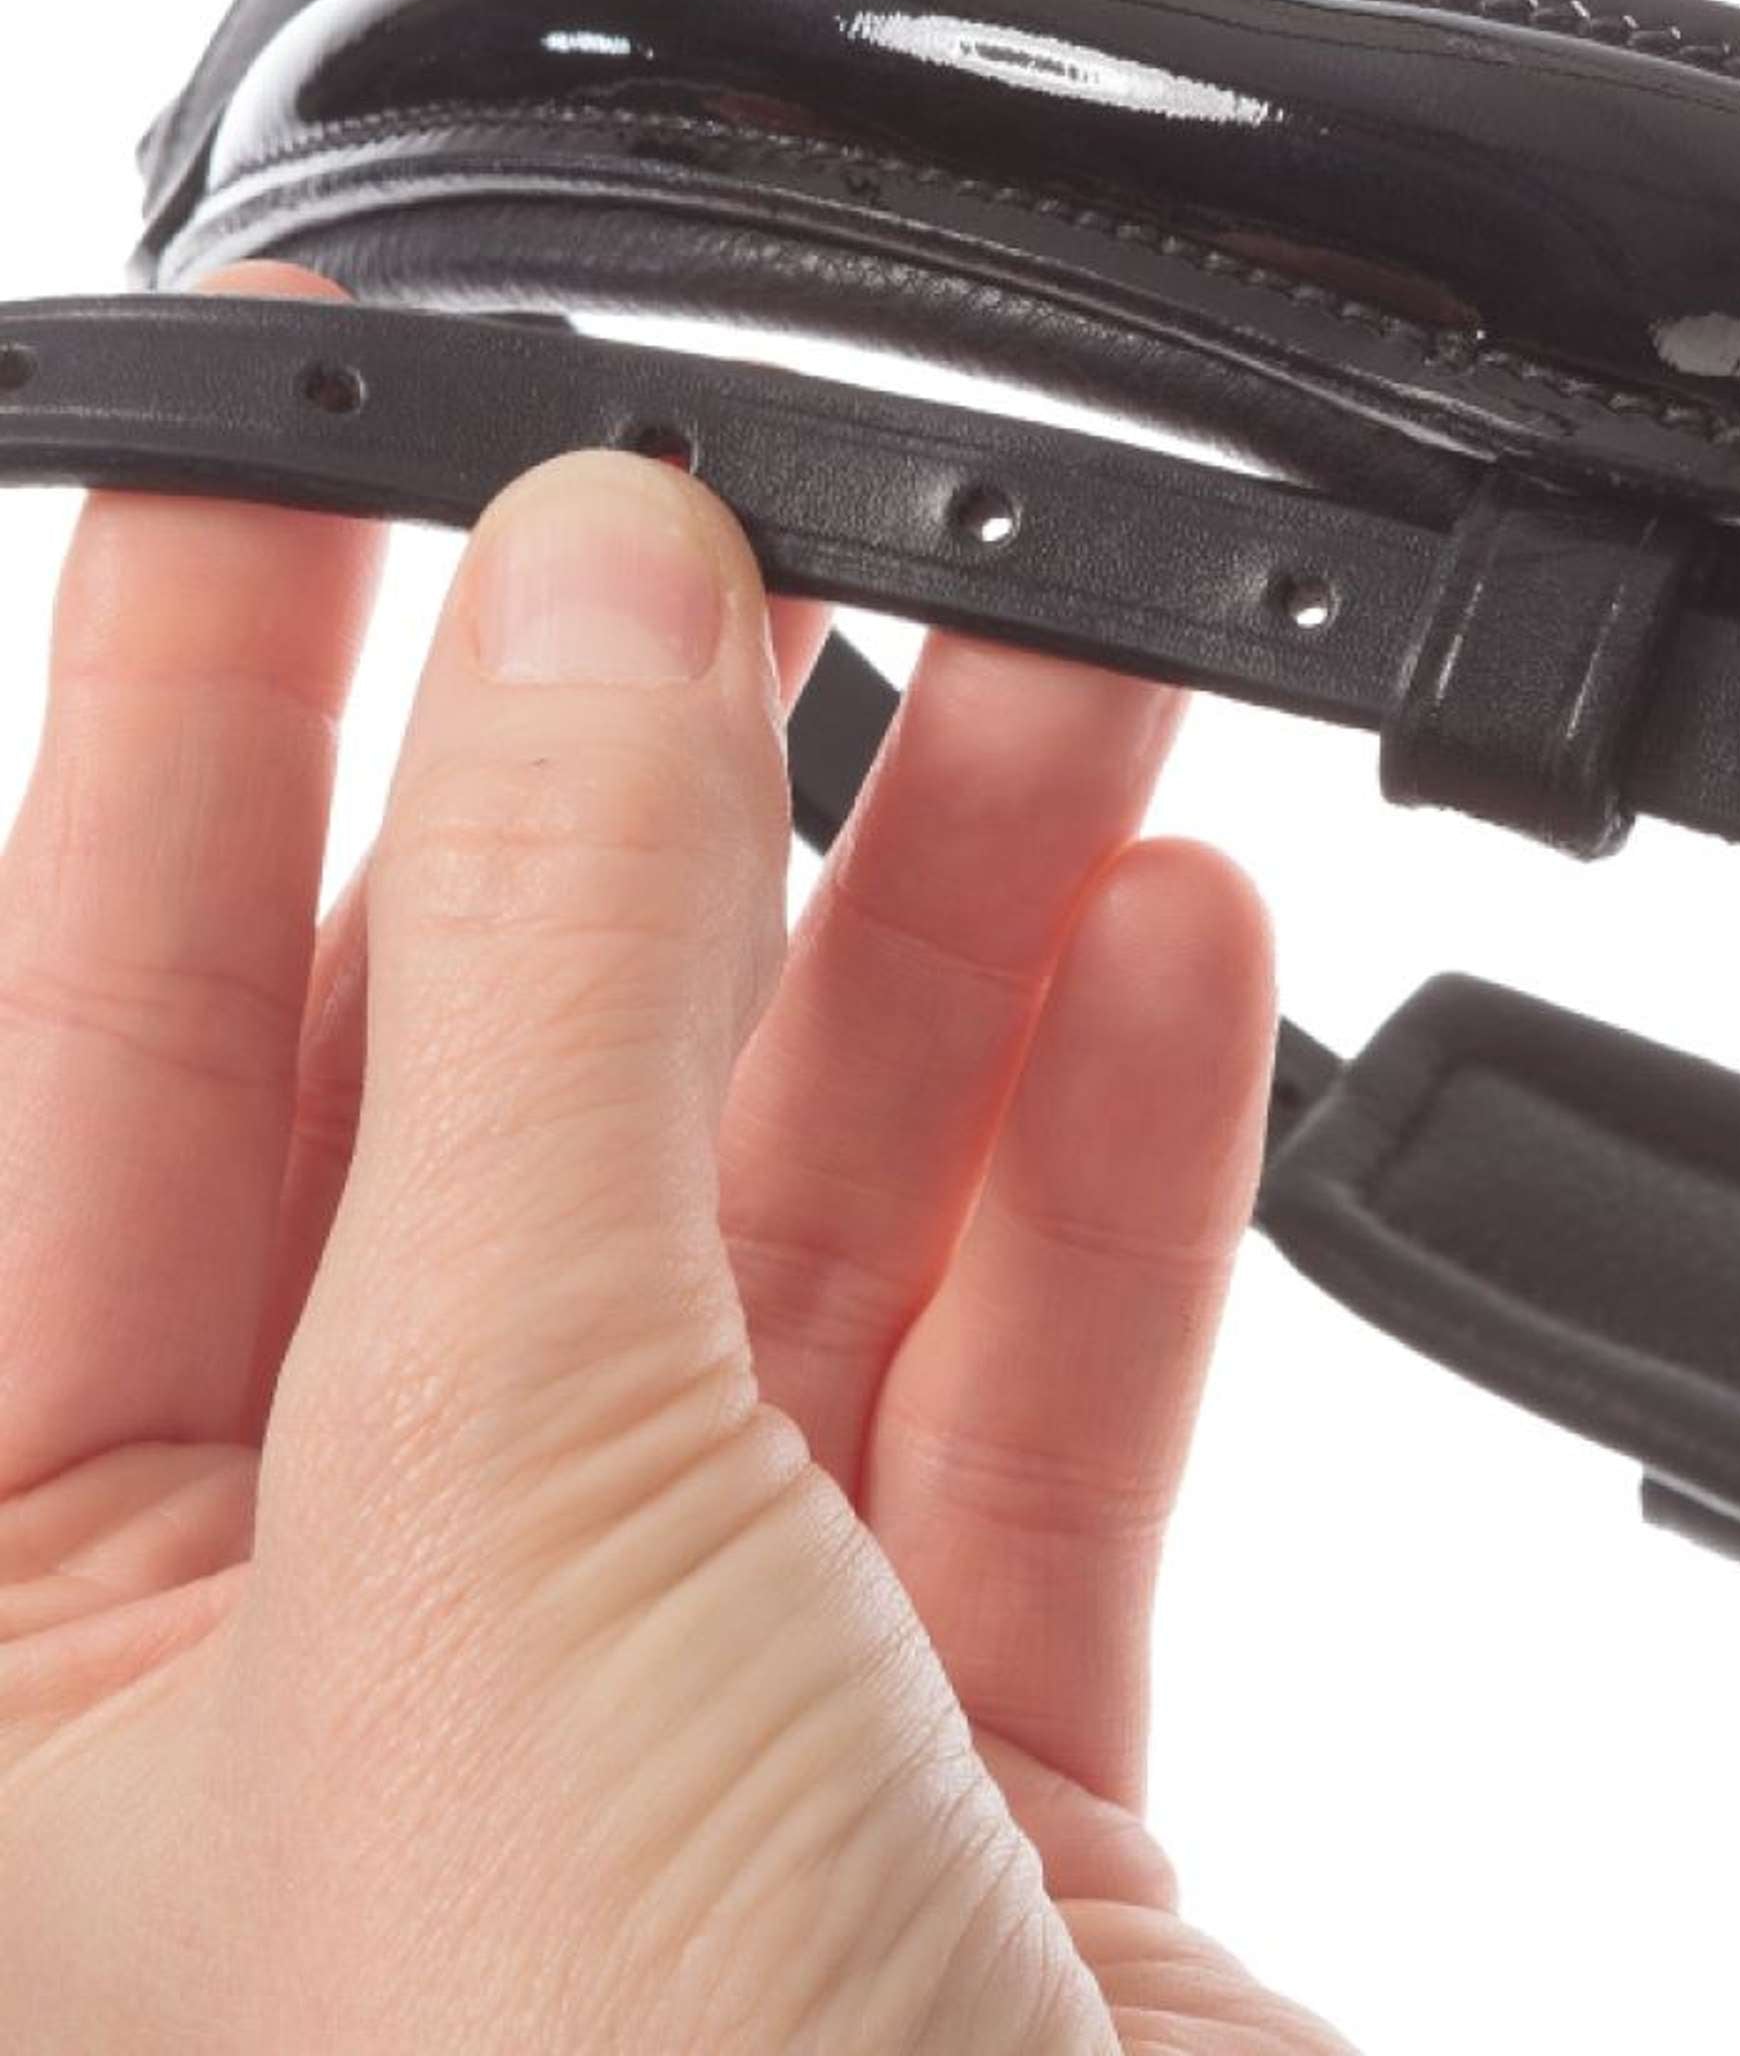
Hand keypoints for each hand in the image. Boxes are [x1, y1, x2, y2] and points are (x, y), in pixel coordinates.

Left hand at [0, 269, 1346, 2052]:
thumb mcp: (505, 1512)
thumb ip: (538, 1006)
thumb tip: (584, 607)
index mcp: (28, 1674)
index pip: (65, 1061)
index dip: (181, 708)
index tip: (299, 424)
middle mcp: (320, 1680)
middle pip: (469, 1100)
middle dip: (638, 788)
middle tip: (740, 484)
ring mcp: (661, 1710)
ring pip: (788, 1213)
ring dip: (948, 933)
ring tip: (1078, 663)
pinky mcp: (953, 1762)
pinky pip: (1018, 1382)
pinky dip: (1115, 1167)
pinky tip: (1176, 954)